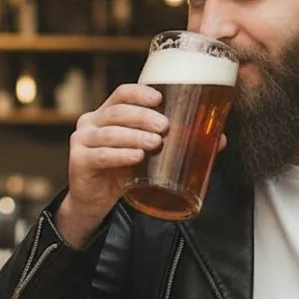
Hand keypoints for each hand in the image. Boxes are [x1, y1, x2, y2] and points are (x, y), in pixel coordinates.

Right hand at [55, 83, 226, 246]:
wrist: (94, 204)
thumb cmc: (122, 174)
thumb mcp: (147, 156)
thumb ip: (175, 146)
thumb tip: (220, 140)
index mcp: (108, 114)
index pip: (122, 93)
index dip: (140, 93)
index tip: (159, 98)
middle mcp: (92, 122)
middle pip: (117, 111)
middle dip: (142, 116)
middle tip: (165, 126)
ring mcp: (82, 141)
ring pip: (110, 132)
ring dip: (134, 135)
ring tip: (155, 143)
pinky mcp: (79, 161)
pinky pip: (101, 155)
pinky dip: (120, 155)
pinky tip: (135, 157)